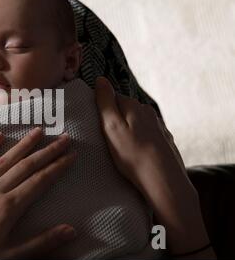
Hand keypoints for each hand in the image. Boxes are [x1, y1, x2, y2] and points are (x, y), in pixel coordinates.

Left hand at [0, 128, 76, 259]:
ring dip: (22, 145)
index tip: (71, 154)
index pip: (40, 182)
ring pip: (3, 161)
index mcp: (9, 208)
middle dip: (47, 151)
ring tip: (37, 131)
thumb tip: (71, 230)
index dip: (57, 167)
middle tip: (62, 138)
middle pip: (26, 166)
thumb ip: (42, 243)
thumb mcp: (11, 258)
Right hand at [95, 76, 215, 258]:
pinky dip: (139, 141)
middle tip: (105, 138)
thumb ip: (105, 102)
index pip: (113, 97)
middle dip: (115, 119)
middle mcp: (148, 112)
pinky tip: (135, 154)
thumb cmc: (132, 155)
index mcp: (134, 106)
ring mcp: (158, 127)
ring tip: (120, 148)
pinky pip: (146, 136)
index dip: (102, 109)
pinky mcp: (164, 142)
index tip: (96, 124)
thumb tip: (100, 79)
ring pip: (136, 123)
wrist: (163, 180)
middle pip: (125, 110)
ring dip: (127, 131)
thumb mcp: (111, 127)